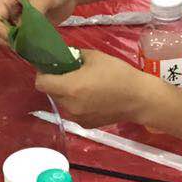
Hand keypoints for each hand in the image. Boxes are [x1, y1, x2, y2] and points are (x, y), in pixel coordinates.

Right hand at [0, 0, 78, 48]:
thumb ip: (30, 19)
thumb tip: (23, 39)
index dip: (2, 31)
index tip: (17, 40)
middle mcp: (8, 8)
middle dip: (9, 39)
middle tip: (24, 47)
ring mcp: (18, 18)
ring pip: (10, 37)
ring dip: (19, 44)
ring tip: (32, 48)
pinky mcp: (29, 26)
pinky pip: (23, 39)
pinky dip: (28, 45)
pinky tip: (37, 48)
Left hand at [34, 48, 157, 128]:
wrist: (140, 99)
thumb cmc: (118, 74)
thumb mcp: (95, 57)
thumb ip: (75, 55)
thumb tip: (65, 55)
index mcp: (69, 88)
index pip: (41, 83)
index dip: (43, 73)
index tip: (53, 67)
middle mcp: (69, 106)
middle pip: (52, 92)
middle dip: (57, 82)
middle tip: (72, 73)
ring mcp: (77, 118)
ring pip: (63, 102)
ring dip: (67, 93)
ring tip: (85, 85)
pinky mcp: (86, 125)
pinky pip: (74, 111)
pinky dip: (78, 104)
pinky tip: (94, 97)